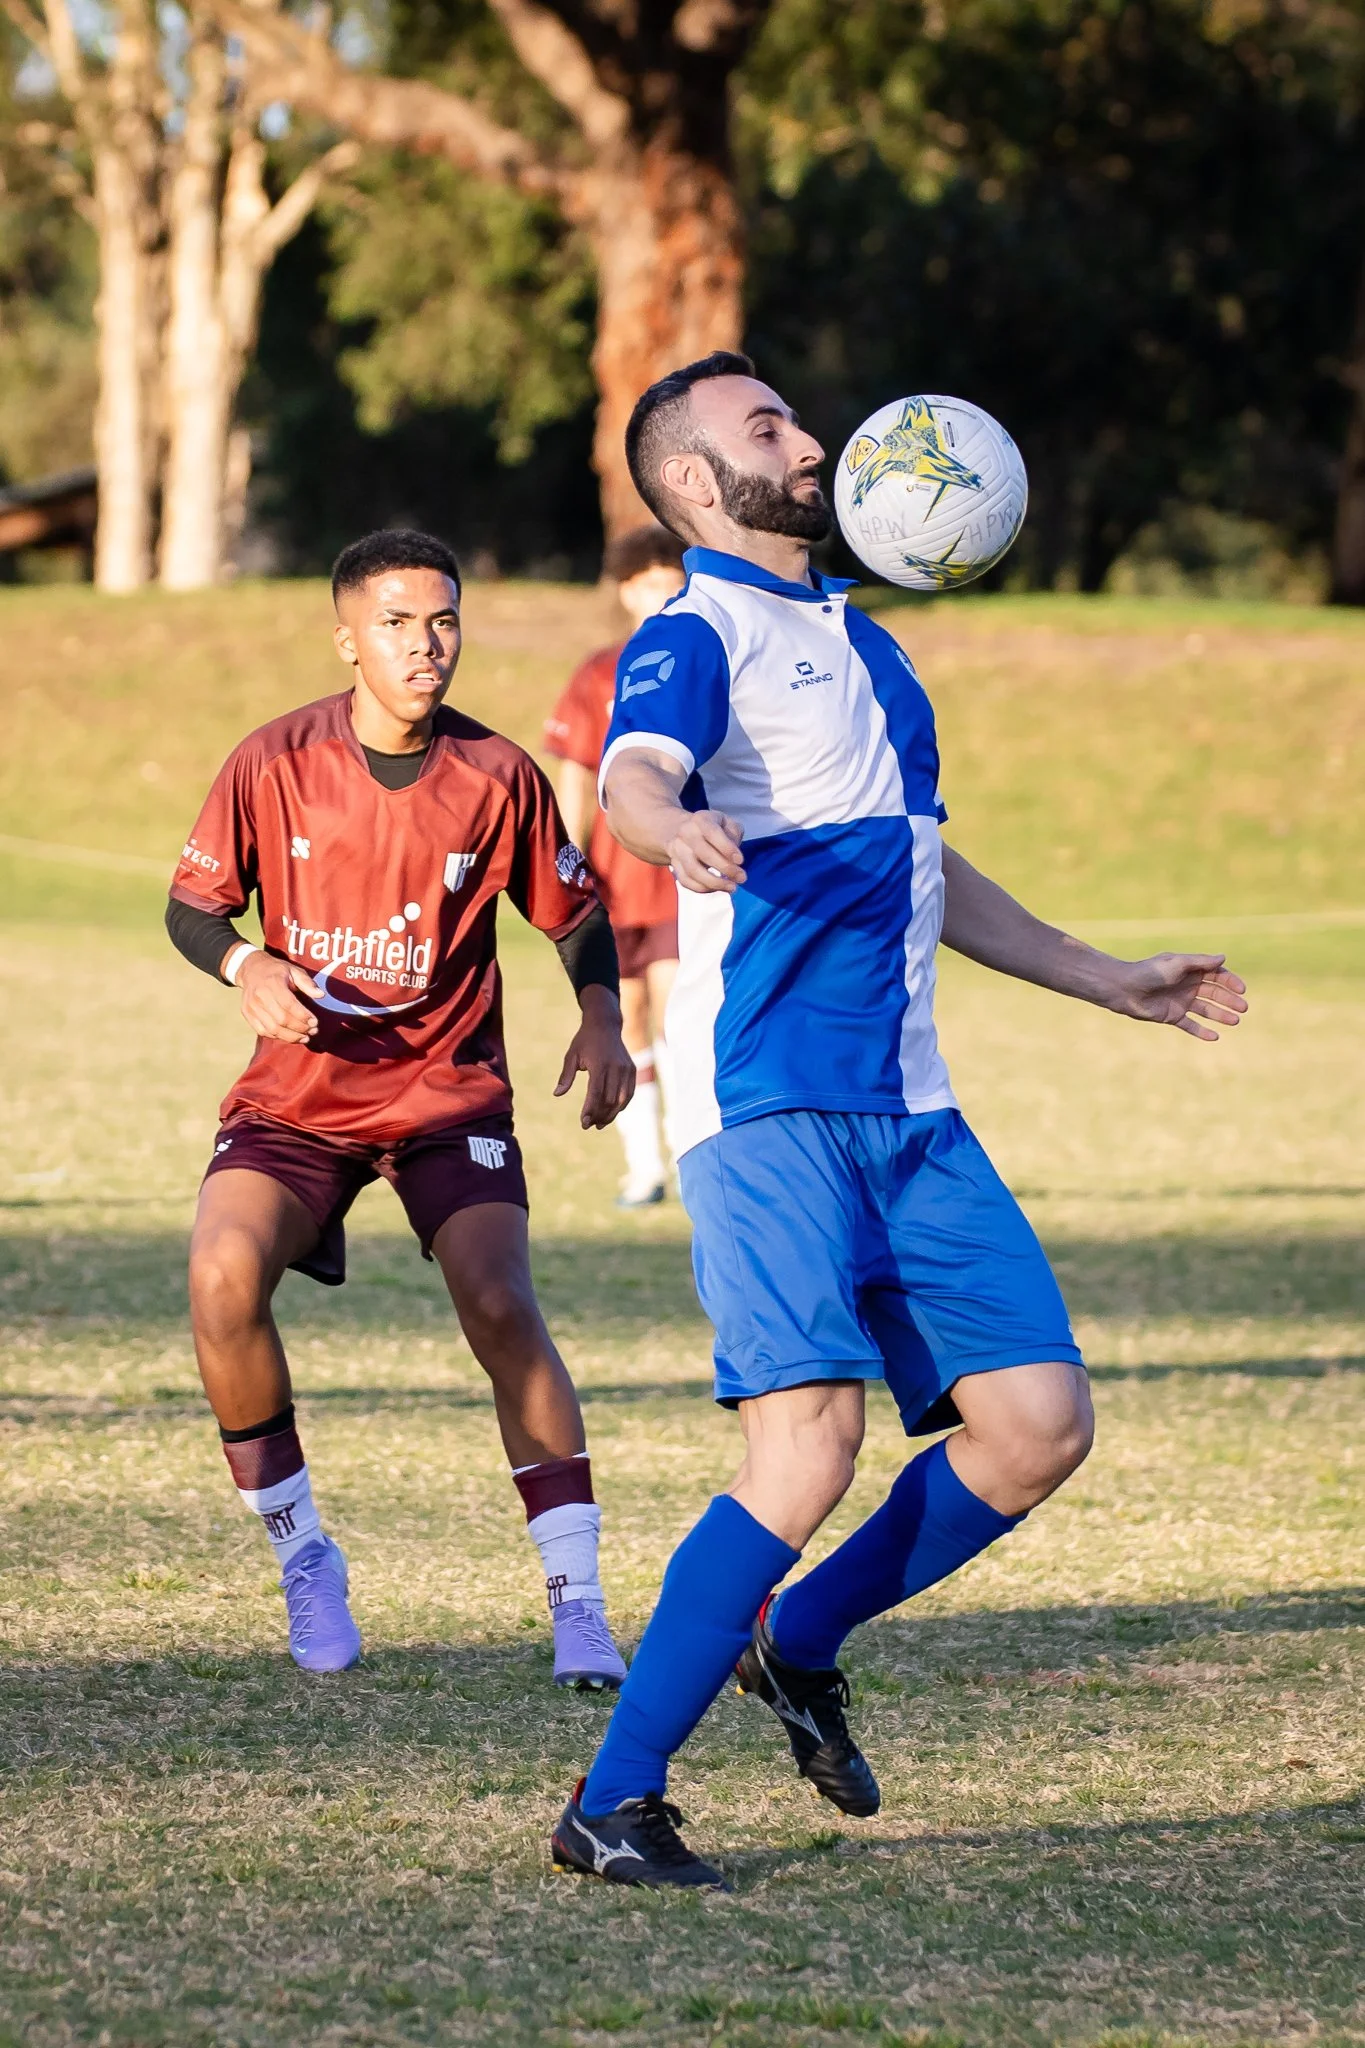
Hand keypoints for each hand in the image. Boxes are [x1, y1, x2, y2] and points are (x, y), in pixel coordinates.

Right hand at [236, 951, 320, 1044]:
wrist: (251, 970)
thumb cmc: (276, 971)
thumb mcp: (293, 970)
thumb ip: (307, 983)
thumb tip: (321, 995)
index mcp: (273, 983)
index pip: (289, 1004)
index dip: (303, 1016)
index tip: (315, 1022)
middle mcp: (260, 996)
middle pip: (281, 1019)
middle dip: (300, 1028)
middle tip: (313, 1031)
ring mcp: (252, 1006)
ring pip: (272, 1028)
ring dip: (291, 1037)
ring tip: (305, 1037)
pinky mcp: (247, 1014)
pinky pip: (262, 1031)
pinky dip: (277, 1036)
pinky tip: (289, 1036)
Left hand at [554, 989, 636, 1127]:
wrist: (605, 1025)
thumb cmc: (585, 1041)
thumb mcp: (571, 1055)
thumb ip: (566, 1076)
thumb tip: (557, 1094)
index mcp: (600, 1064)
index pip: (596, 1093)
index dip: (590, 1110)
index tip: (583, 1123)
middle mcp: (616, 1067)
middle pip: (609, 1100)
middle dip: (599, 1116)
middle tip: (588, 1125)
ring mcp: (626, 1069)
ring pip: (621, 1100)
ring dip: (611, 1115)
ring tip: (599, 1124)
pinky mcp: (632, 1070)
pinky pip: (629, 1094)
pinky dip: (621, 1106)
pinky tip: (611, 1113)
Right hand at [666, 810, 745, 893]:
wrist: (680, 830)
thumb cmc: (711, 828)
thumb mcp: (726, 823)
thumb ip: (734, 834)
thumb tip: (734, 857)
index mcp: (700, 819)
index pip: (713, 833)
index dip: (727, 848)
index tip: (740, 861)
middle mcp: (686, 833)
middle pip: (703, 853)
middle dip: (725, 868)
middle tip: (742, 877)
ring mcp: (677, 849)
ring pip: (693, 870)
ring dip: (714, 882)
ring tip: (731, 887)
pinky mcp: (674, 864)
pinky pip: (686, 880)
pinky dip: (702, 888)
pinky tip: (717, 888)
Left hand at [1108, 952, 1247, 1040]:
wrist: (1124, 988)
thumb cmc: (1149, 972)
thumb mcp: (1177, 964)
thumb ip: (1200, 962)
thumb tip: (1223, 957)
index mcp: (1190, 970)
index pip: (1216, 975)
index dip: (1230, 982)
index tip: (1241, 990)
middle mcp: (1187, 985)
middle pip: (1214, 993)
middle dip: (1230, 1000)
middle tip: (1243, 1008)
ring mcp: (1181, 1001)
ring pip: (1206, 1009)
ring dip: (1221, 1015)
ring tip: (1235, 1021)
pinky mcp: (1172, 1016)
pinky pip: (1190, 1025)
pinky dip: (1202, 1031)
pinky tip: (1215, 1037)